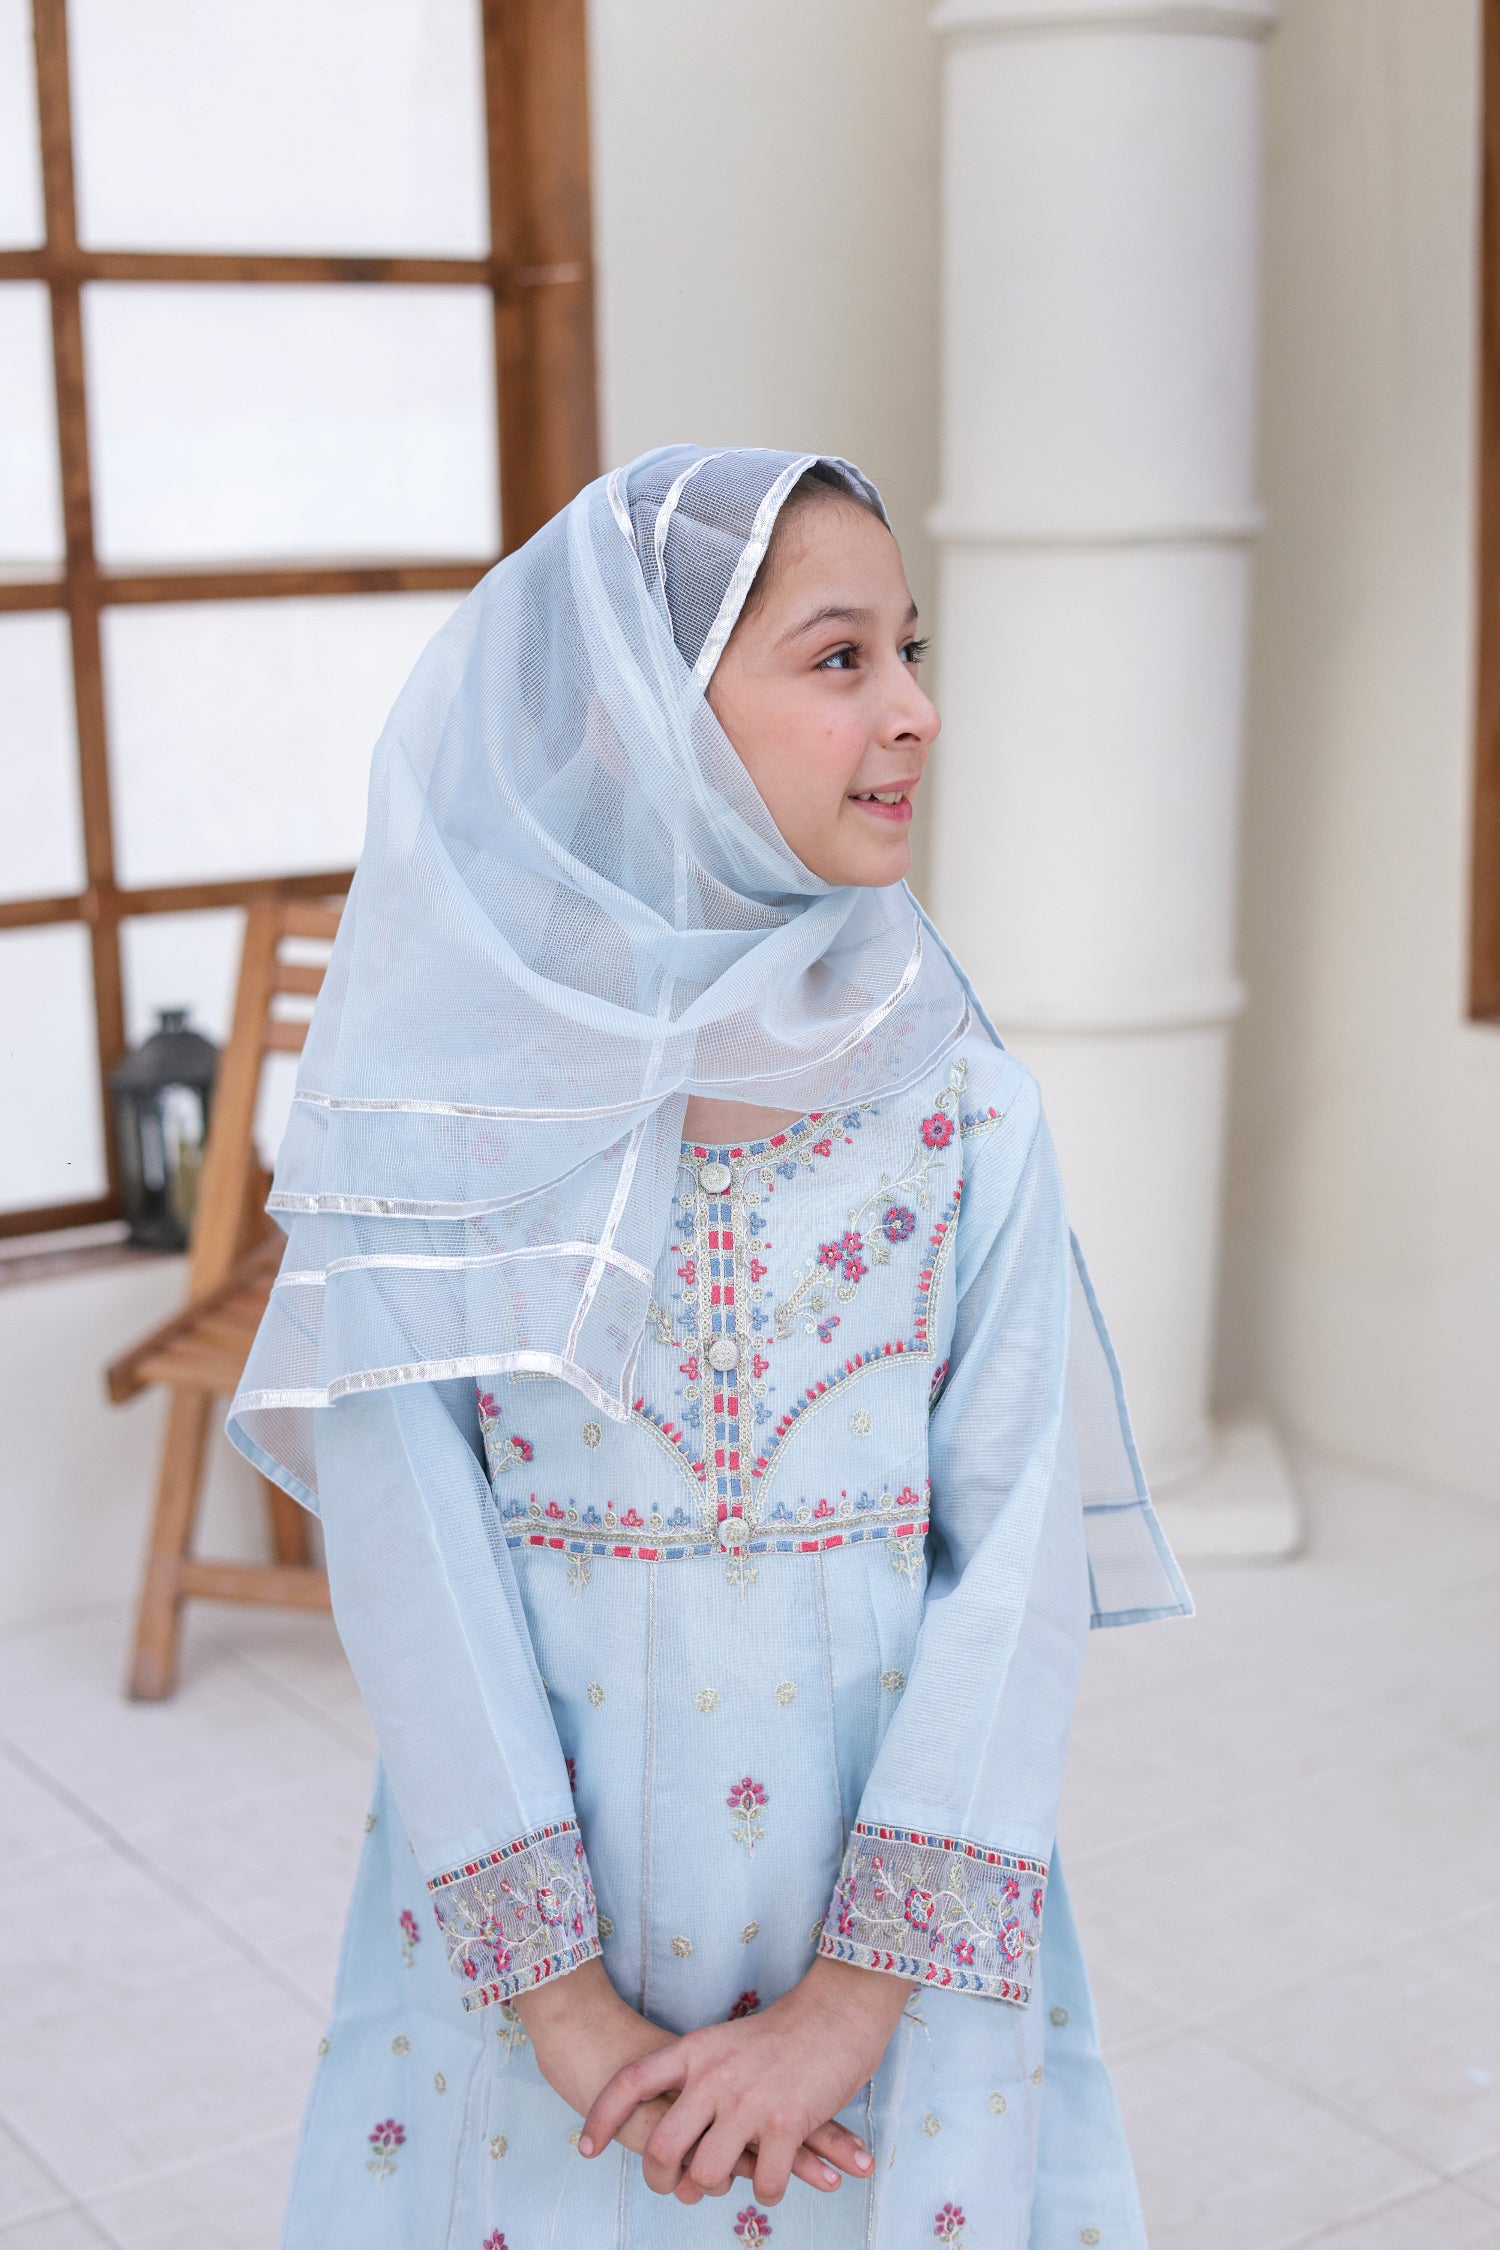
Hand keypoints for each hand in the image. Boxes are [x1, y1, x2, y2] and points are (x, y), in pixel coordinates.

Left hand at [579, 1954, 913, 2204]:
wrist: (840, 2009)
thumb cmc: (787, 2032)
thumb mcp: (728, 2043)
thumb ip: (701, 2078)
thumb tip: (677, 2128)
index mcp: (696, 2051)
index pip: (630, 2082)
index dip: (601, 2116)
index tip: (586, 2147)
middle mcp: (714, 2077)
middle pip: (661, 2146)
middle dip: (662, 2179)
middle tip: (675, 2186)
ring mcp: (749, 2101)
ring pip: (706, 2175)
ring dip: (717, 2189)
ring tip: (733, 2180)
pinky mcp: (786, 2122)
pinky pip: (763, 2184)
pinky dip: (767, 2192)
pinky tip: (774, 2180)